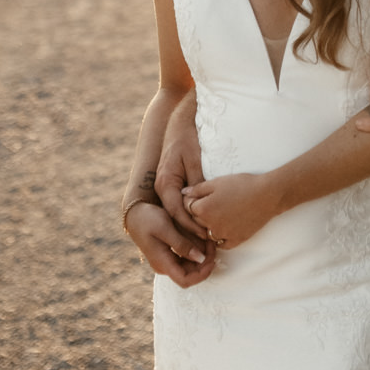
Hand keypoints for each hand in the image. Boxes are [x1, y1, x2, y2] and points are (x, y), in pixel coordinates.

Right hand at [125, 202, 216, 287]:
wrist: (135, 213)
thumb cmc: (147, 219)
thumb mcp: (165, 228)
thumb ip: (182, 244)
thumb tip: (200, 259)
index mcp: (162, 263)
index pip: (185, 280)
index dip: (202, 274)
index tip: (212, 259)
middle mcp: (165, 266)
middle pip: (191, 274)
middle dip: (205, 262)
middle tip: (213, 244)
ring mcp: (167, 261)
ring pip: (190, 267)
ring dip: (203, 256)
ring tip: (209, 240)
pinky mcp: (170, 254)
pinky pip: (187, 258)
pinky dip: (197, 251)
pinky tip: (203, 240)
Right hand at [155, 96, 208, 239]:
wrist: (180, 122)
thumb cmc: (187, 138)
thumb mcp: (195, 159)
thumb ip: (197, 181)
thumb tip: (202, 204)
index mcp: (165, 182)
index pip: (176, 211)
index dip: (191, 226)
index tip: (205, 236)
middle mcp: (163, 188)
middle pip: (174, 217)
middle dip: (189, 232)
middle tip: (206, 247)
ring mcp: (167, 187)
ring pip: (177, 214)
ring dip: (190, 227)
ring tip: (207, 242)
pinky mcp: (174, 186)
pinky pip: (180, 206)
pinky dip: (191, 216)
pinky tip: (204, 225)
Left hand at [183, 173, 282, 248]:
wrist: (267, 195)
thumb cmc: (242, 185)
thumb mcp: (217, 182)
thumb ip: (198, 188)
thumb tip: (183, 192)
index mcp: (203, 209)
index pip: (187, 207)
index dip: (191, 200)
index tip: (199, 195)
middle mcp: (209, 225)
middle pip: (195, 221)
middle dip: (199, 213)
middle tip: (210, 203)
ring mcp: (222, 235)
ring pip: (207, 234)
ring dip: (208, 226)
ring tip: (219, 214)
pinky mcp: (235, 240)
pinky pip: (222, 243)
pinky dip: (221, 237)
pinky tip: (227, 226)